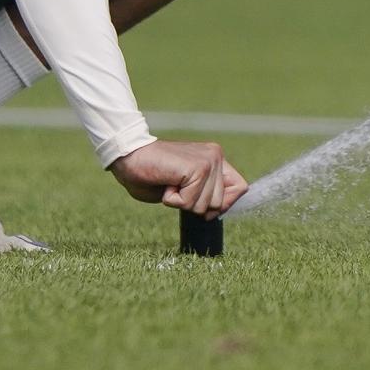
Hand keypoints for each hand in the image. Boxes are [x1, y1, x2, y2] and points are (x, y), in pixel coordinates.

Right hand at [108, 139, 248, 216]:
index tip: (205, 208)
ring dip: (182, 202)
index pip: (240, 187)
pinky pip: (190, 202)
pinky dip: (173, 200)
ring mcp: (208, 161)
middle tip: (176, 186)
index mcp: (214, 158)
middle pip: (220, 204)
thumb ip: (203, 193)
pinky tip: (165, 182)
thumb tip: (216, 213)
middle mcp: (215, 156)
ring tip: (169, 182)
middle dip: (195, 205)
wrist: (128, 157)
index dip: (225, 205)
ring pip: (205, 205)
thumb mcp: (184, 186)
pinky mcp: (197, 168)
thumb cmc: (151, 174)